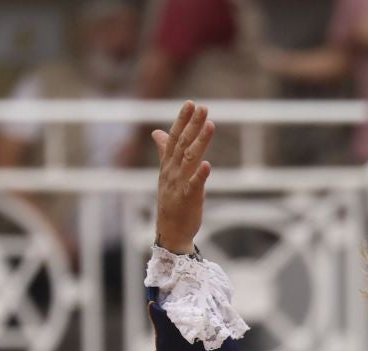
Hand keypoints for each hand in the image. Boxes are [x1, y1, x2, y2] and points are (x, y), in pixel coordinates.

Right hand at [152, 101, 213, 255]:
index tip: (190, 103)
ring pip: (190, 159)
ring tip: (210, 125)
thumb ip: (164, 151)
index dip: (182, 120)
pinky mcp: (188, 199)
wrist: (170, 230)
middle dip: (192, 125)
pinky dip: (200, 175)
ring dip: (200, 142)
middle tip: (202, 107)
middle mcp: (173, 171)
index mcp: (169, 164)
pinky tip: (207, 164)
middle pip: (183, 143)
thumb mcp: (166, 172)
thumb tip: (157, 132)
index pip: (175, 137)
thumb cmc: (171, 200)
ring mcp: (180, 184)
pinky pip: (194, 185)